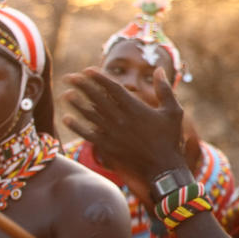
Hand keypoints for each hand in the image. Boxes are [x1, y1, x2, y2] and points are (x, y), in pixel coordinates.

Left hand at [62, 67, 185, 183]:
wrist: (162, 168)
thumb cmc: (169, 138)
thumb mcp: (173, 111)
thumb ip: (165, 89)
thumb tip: (159, 69)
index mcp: (135, 108)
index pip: (112, 88)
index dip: (98, 78)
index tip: (87, 70)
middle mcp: (121, 119)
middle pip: (97, 98)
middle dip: (81, 86)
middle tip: (68, 77)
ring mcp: (112, 133)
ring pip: (90, 115)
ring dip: (76, 104)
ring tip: (65, 94)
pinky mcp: (107, 146)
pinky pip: (88, 134)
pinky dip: (76, 126)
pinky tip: (66, 119)